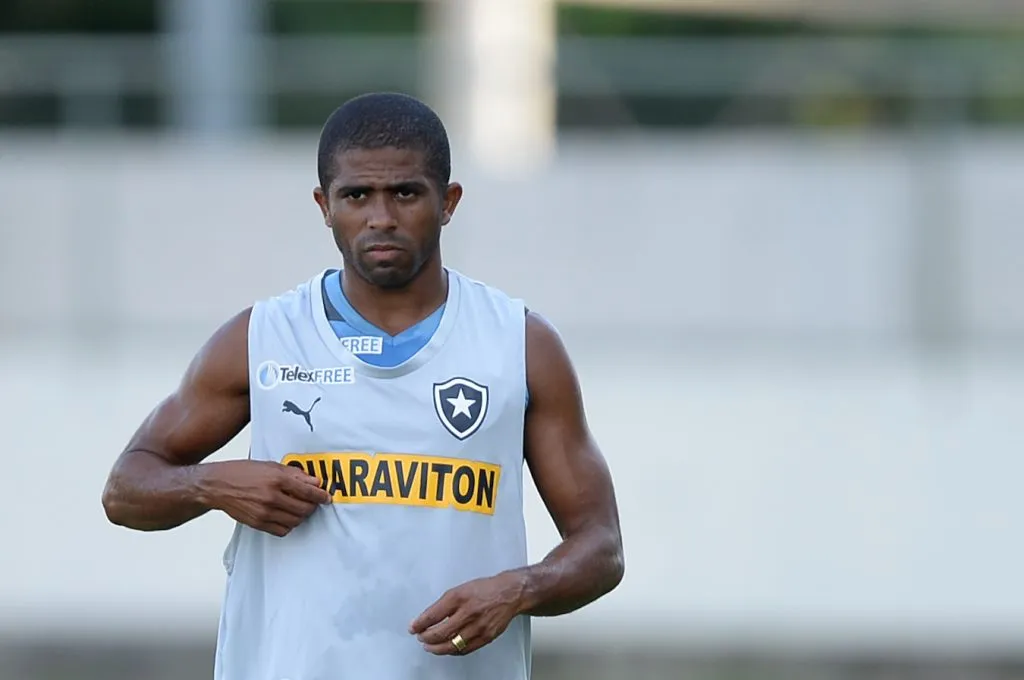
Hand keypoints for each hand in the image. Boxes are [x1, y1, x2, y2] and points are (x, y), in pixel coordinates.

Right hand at [200, 460, 331, 536]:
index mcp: (277, 479)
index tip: (327, 498)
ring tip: (299, 508)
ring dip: (301, 516)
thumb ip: (295, 474)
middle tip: (312, 502)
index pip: (308, 492)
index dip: (321, 496)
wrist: (217, 485)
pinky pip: (282, 530)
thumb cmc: (242, 472)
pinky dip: (289, 525)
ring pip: (295, 521)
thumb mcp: (270, 466)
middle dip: (312, 506)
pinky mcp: (258, 523)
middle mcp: (272, 496)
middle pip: (304, 509)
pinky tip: (286, 516)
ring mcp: (265, 512)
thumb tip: (315, 482)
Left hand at [409, 572, 526, 655]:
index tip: (413, 627)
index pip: (432, 615)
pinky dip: (452, 651)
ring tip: (429, 646)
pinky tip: (446, 649)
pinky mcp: (485, 637)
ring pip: (451, 645)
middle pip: (440, 633)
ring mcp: (477, 627)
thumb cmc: (485, 589)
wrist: (509, 593)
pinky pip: (464, 649)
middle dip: (426, 637)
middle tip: (420, 637)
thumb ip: (444, 603)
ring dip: (436, 648)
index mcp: (459, 597)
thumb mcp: (460, 589)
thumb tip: (428, 617)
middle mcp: (468, 612)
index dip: (419, 624)